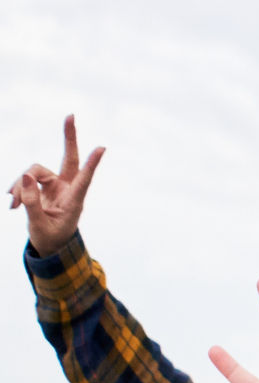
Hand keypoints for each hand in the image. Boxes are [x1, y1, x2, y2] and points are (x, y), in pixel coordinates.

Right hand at [9, 116, 103, 254]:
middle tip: (71, 115)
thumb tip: (23, 177)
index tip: (102, 148)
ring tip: (12, 204)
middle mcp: (67, 189)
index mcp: (74, 202)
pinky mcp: (42, 186)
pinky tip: (12, 206)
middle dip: (69, 138)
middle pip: (69, 158)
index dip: (92, 164)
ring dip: (19, 185)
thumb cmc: (50, 238)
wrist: (49, 246)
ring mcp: (55, 186)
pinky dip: (16, 190)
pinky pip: (25, 179)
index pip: (84, 179)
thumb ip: (31, 203)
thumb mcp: (39, 225)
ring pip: (34, 172)